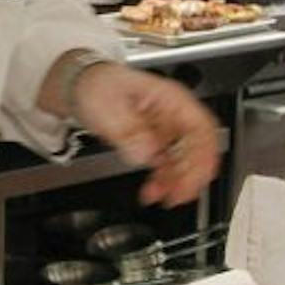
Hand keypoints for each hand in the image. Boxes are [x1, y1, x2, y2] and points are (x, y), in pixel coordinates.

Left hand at [69, 63, 221, 206]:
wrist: (82, 90)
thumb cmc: (98, 85)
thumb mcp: (109, 106)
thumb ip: (130, 131)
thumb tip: (147, 153)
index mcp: (171, 100)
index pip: (202, 128)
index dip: (203, 155)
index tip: (193, 177)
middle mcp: (174, 117)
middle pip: (198, 149)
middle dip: (191, 176)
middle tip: (177, 195)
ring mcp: (167, 133)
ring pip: (185, 162)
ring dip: (177, 183)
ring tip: (163, 198)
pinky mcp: (156, 146)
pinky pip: (168, 168)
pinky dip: (163, 183)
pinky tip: (152, 192)